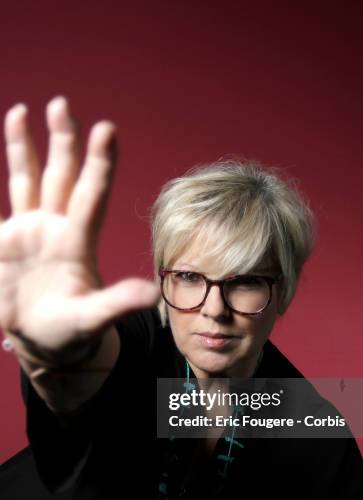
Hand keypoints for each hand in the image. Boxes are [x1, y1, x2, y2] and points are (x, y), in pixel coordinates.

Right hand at [1, 97, 159, 356]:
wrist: (41, 339)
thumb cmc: (71, 332)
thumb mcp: (92, 319)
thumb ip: (117, 304)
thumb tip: (154, 294)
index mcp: (78, 243)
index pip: (92, 196)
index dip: (100, 165)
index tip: (107, 130)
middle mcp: (57, 228)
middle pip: (62, 176)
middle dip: (64, 142)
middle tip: (62, 105)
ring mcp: (31, 229)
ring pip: (30, 179)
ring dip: (27, 146)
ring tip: (24, 111)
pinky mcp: (8, 237)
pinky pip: (3, 201)